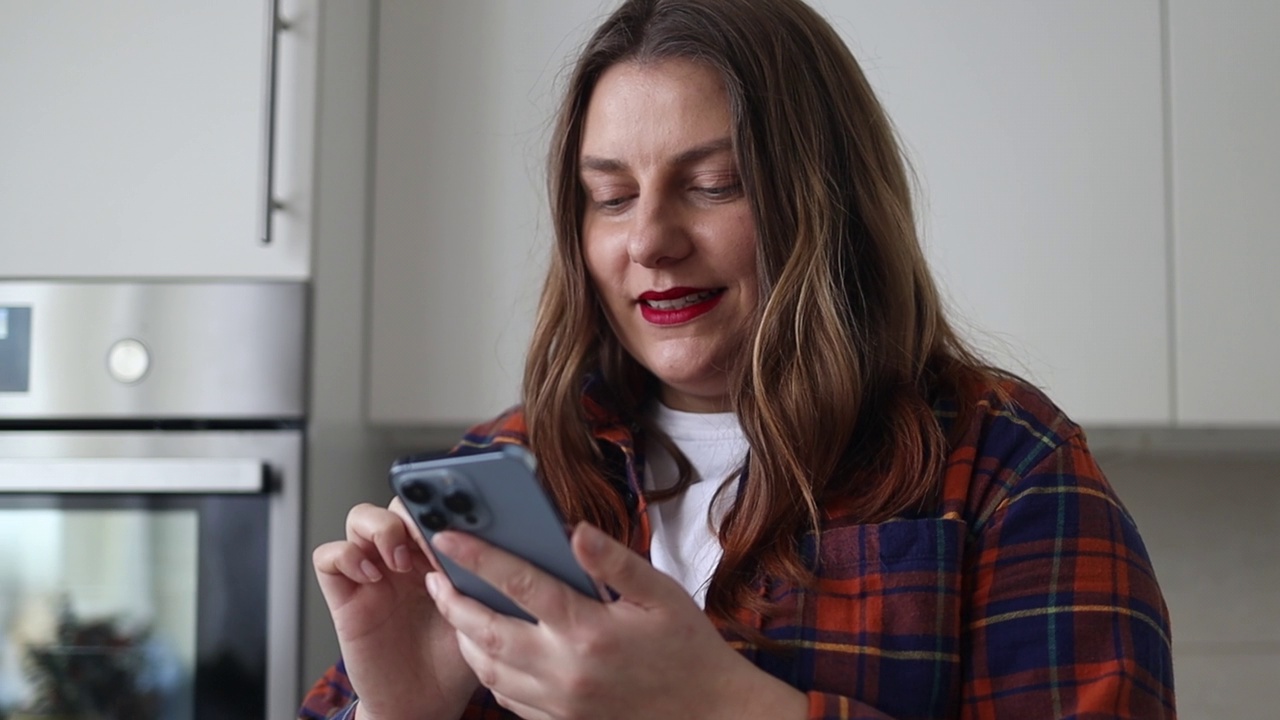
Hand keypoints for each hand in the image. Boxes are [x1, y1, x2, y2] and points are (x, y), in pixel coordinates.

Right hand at [313, 500, 478, 719]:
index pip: (432, 508)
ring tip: (400, 560)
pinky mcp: (345, 597)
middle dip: (412, 513)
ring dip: (380, 529)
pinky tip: (372, 577)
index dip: (441, 506)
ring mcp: (371, 575)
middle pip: (395, 505)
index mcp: (438, 556)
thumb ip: (476, 579)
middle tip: (431, 539)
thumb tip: (486, 545)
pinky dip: (346, 556)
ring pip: (359, 518)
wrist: (424, 705)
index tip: (458, 520)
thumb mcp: (479, 614)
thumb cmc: (453, 662)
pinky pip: (328, 557)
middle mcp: (403, 560)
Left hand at [425, 522, 807, 719]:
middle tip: (434, 576)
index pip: (519, 585)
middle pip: (487, 632)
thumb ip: (615, 562)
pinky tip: (487, 650)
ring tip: (453, 609)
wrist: (708, 714)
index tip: (448, 536)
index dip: (478, 557)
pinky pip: (507, 698)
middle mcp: (566, 669)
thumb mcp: (662, 595)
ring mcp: (559, 702)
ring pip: (488, 669)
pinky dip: (487, 672)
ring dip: (463, 638)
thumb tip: (574, 531)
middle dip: (453, 602)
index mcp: (589, 630)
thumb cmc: (688, 648)